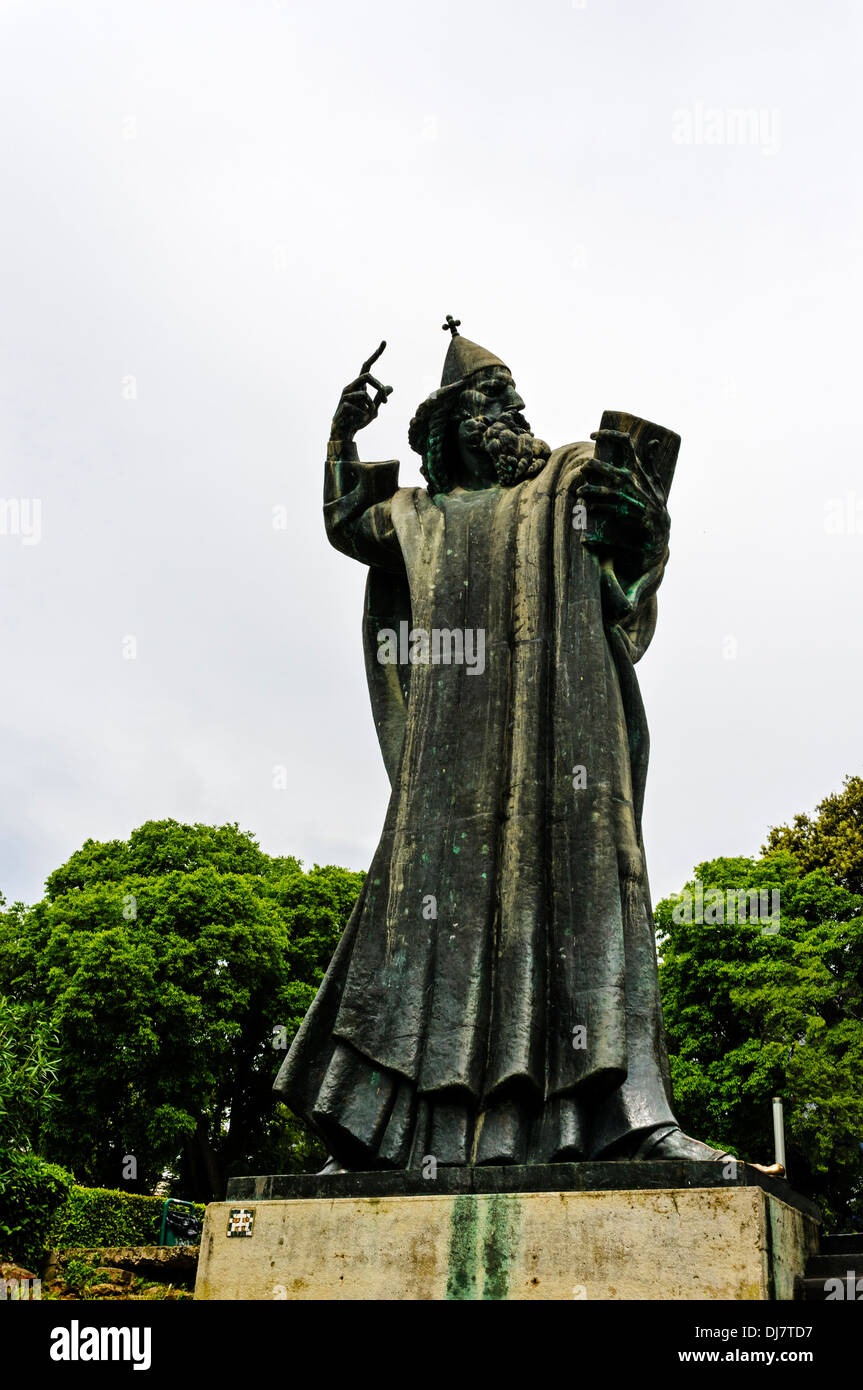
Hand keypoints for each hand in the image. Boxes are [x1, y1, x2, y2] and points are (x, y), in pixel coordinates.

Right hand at [330, 341, 392, 442]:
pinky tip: (361, 420)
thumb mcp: (373, 410)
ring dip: (371, 407)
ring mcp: (345, 395)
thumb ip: (379, 398)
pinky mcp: (342, 404)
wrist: (345, 433)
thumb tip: (391, 387)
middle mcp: (351, 387)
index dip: (376, 354)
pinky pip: (359, 407)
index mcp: (358, 386)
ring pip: (365, 394)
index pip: (367, 366)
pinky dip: (364, 415)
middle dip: (379, 388)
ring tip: (369, 417)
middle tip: (385, 402)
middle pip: (367, 375)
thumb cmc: (357, 420)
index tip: (385, 342)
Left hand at [574, 429, 668, 564]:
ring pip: (596, 488)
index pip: (624, 441)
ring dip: (585, 490)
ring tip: (580, 492)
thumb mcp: (656, 480)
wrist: (659, 527)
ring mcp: (624, 495)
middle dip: (588, 467)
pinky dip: (592, 507)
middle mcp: (629, 478)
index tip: (593, 434)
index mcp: (637, 468)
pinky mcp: (619, 511)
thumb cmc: (656, 502)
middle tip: (583, 470)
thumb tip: (653, 441)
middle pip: (599, 465)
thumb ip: (651, 461)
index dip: (607, 434)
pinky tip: (589, 507)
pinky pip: (599, 507)